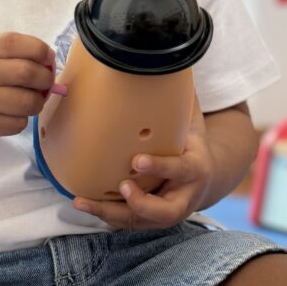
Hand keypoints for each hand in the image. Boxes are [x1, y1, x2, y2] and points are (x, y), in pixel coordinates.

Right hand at [0, 32, 61, 144]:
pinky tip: (9, 115)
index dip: (40, 50)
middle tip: (45, 84)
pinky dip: (21, 120)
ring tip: (29, 101)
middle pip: (27, 73)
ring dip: (36, 103)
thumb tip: (51, 64)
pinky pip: (18, 124)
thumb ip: (13, 55)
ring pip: (27, 103)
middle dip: (45, 80)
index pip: (15, 43)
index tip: (47, 59)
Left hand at [71, 95, 213, 229]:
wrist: (204, 176)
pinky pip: (127, 222)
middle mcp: (184, 196)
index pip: (181, 170)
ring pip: (141, 221)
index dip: (161, 166)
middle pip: (166, 212)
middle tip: (122, 187)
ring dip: (111, 213)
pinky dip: (104, 214)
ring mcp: (166, 212)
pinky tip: (82, 202)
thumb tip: (161, 64)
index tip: (137, 160)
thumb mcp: (191, 122)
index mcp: (196, 169)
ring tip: (82, 201)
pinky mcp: (150, 220)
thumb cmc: (189, 144)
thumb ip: (178, 100)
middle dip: (142, 203)